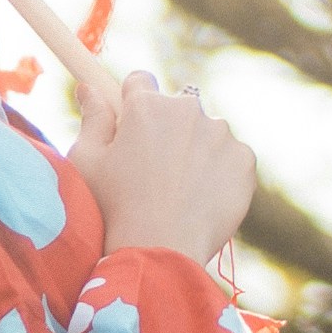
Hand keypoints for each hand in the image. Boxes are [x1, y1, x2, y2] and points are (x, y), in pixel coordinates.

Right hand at [66, 66, 256, 264]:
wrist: (160, 250)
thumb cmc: (113, 207)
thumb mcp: (87, 161)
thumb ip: (92, 118)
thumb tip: (88, 86)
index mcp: (146, 105)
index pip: (140, 82)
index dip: (132, 104)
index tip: (131, 129)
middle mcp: (187, 109)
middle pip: (176, 108)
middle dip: (167, 130)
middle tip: (154, 172)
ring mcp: (220, 133)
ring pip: (207, 132)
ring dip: (197, 150)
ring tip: (180, 191)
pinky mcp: (244, 159)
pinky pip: (231, 157)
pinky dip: (221, 173)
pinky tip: (202, 198)